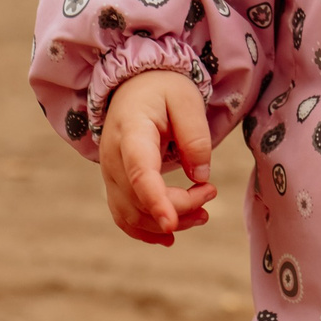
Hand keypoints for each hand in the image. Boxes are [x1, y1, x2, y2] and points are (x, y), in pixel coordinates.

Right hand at [98, 70, 218, 245]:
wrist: (133, 86)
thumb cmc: (162, 90)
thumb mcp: (186, 99)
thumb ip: (195, 136)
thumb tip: (200, 176)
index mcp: (131, 131)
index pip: (139, 172)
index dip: (155, 200)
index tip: (172, 224)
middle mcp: (113, 157)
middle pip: (139, 199)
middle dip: (180, 206)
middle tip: (211, 191)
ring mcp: (109, 174)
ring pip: (132, 214)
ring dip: (166, 222)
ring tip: (202, 215)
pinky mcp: (114, 184)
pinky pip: (123, 216)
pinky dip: (145, 231)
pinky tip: (169, 234)